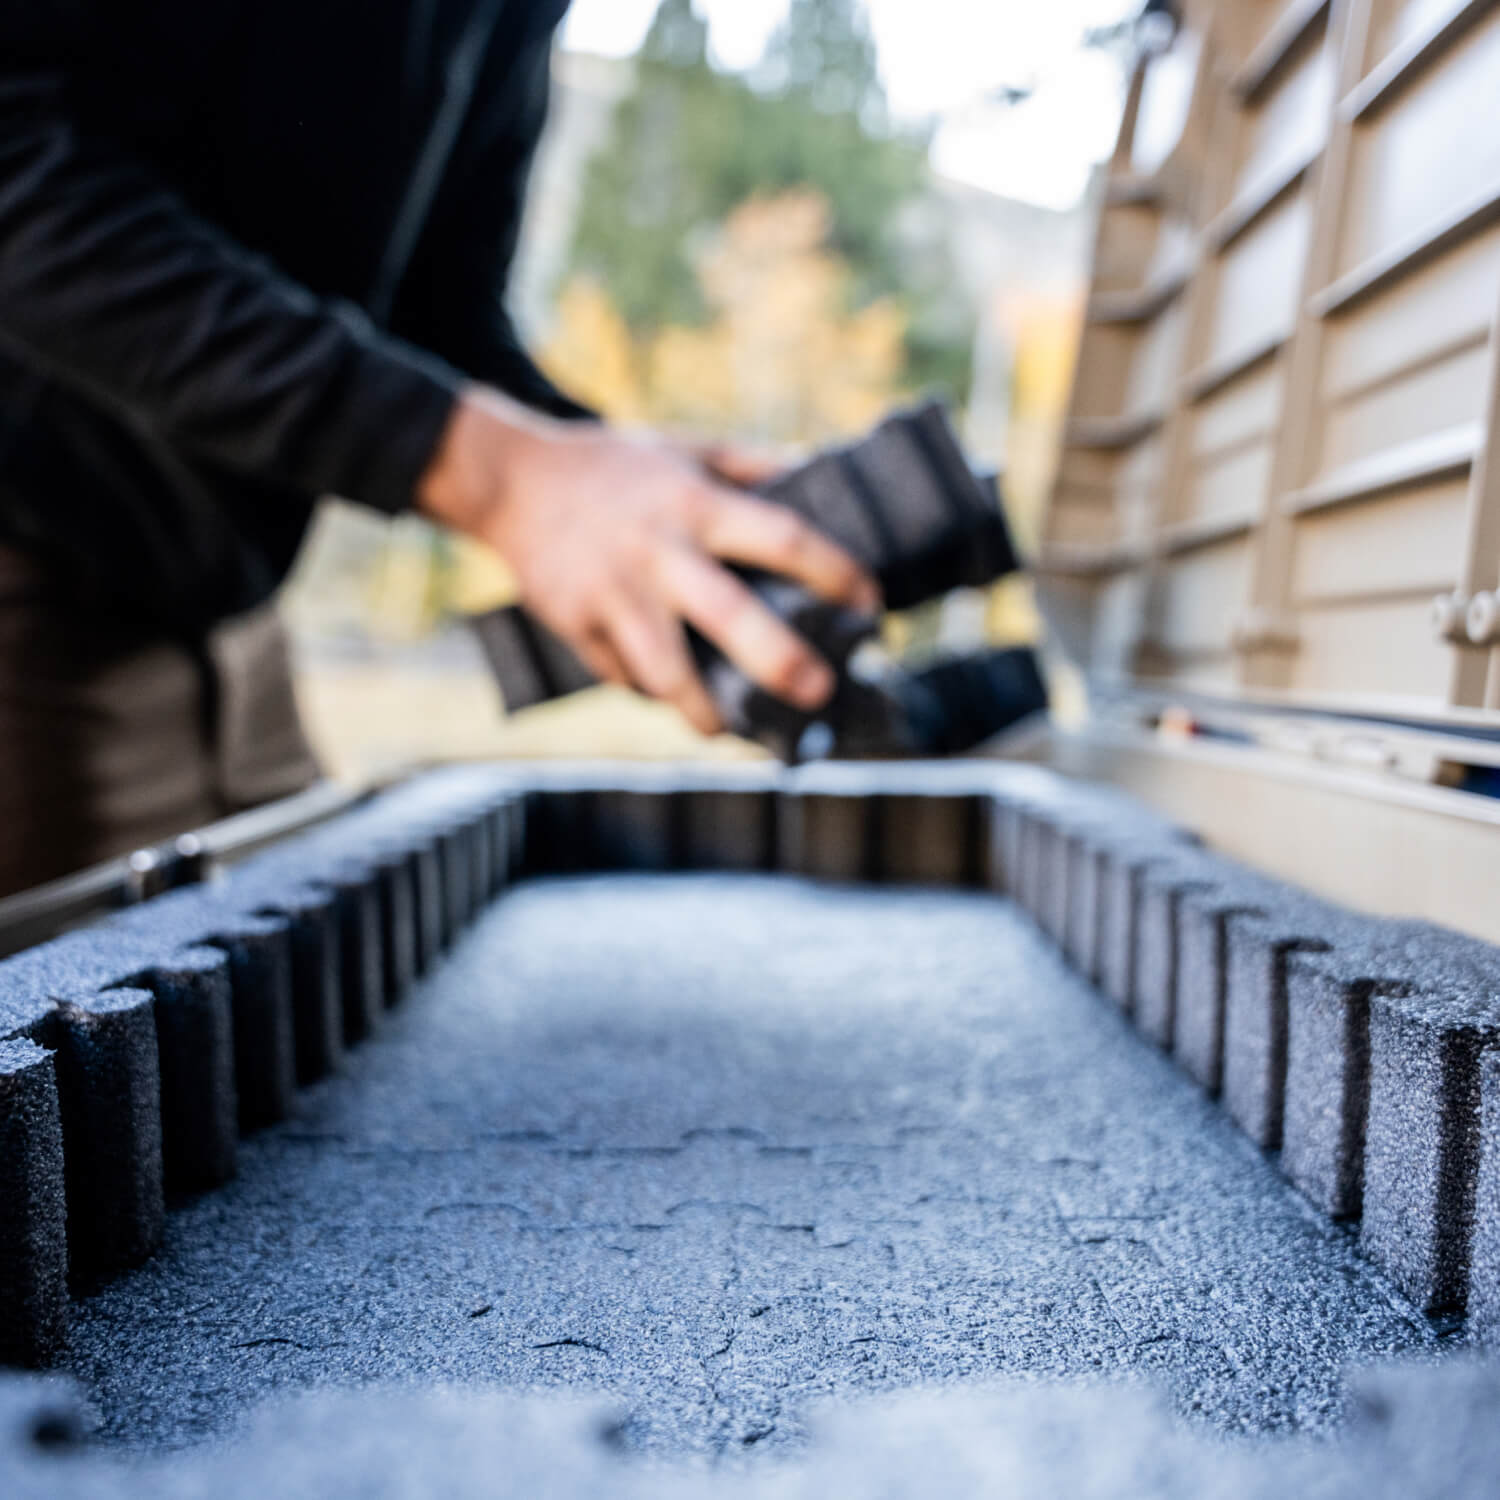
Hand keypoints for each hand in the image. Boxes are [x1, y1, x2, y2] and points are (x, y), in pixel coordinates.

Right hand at [418, 387, 879, 734]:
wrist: (511, 481)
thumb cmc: (613, 466)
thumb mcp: (685, 448)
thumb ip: (751, 464)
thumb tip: (821, 470)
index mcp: (695, 504)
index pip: (781, 537)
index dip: (832, 570)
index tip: (869, 601)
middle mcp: (660, 552)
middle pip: (731, 616)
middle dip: (780, 662)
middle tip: (820, 692)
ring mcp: (615, 595)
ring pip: (667, 672)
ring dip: (704, 711)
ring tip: (732, 729)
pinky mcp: (577, 625)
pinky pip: (624, 675)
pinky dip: (651, 692)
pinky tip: (673, 699)